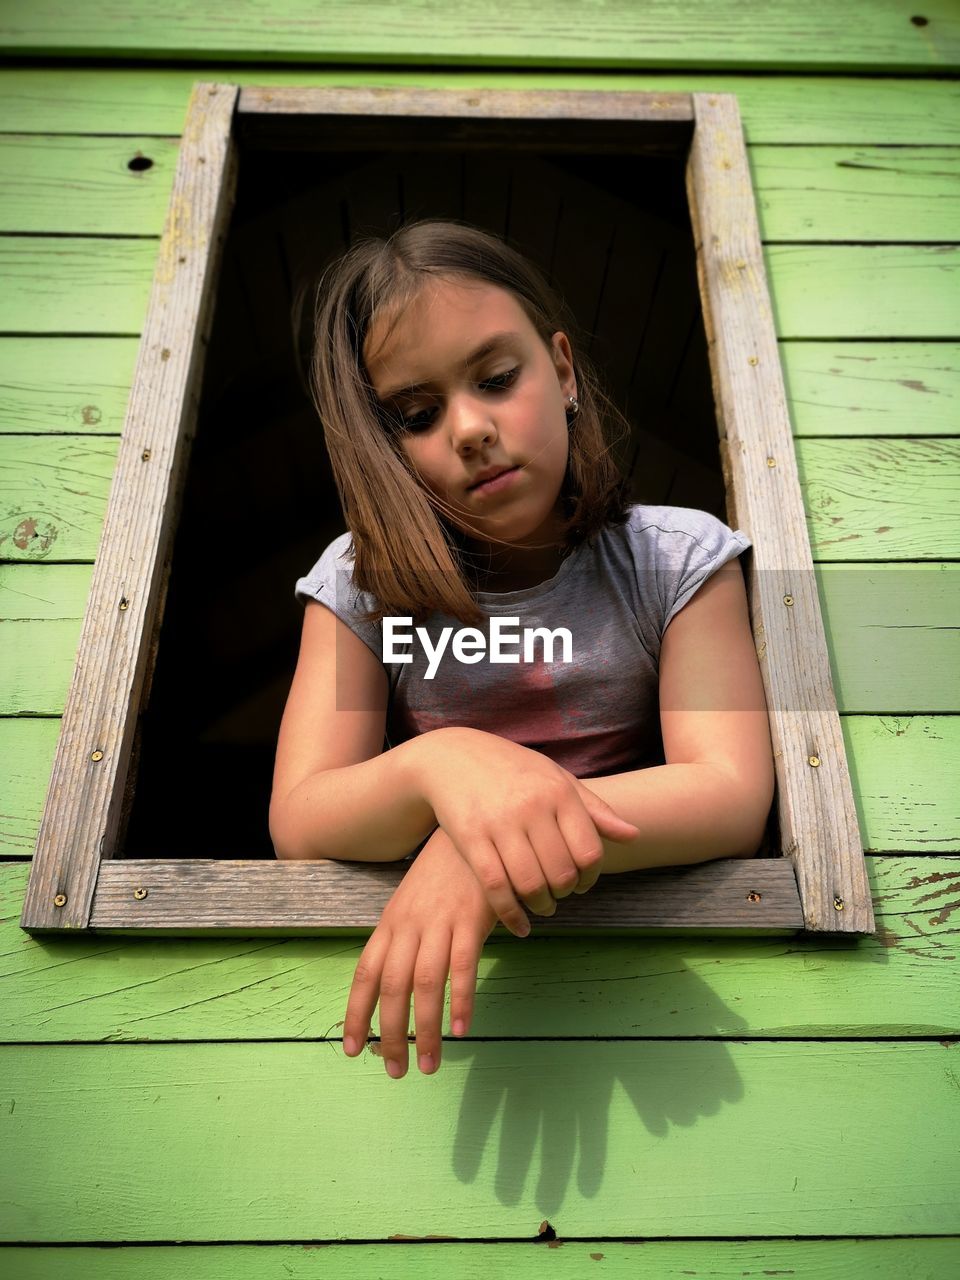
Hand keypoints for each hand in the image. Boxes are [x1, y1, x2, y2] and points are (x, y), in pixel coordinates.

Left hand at [341, 826, 496, 1078]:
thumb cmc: (445, 871)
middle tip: (394, 1070)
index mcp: (390, 924)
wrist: (471, 831)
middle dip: (390, 1033)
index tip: (353, 1049)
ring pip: (424, 984)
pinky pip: (462, 966)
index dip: (356, 1013)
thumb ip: (405, 937)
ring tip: (428, 1064)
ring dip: (424, 1029)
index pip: (365, 974)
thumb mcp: (414, 902)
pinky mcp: (471, 918)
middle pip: (391, 987)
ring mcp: (439, 921)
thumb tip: (396, 980)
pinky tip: (462, 1029)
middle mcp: (409, 925)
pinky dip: (460, 1000)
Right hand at [416, 727, 639, 937]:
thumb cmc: (514, 770)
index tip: (583, 883)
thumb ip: (594, 810)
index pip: (589, 851)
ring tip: (542, 905)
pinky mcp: (470, 839)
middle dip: (565, 893)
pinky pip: (495, 887)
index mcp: (558, 792)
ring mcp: (498, 823)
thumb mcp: (556, 779)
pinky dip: (511, 914)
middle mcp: (531, 806)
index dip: (590, 877)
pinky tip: (519, 924)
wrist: (453, 756)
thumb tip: (633, 836)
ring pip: (530, 884)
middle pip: (561, 872)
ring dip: (541, 905)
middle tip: (560, 895)